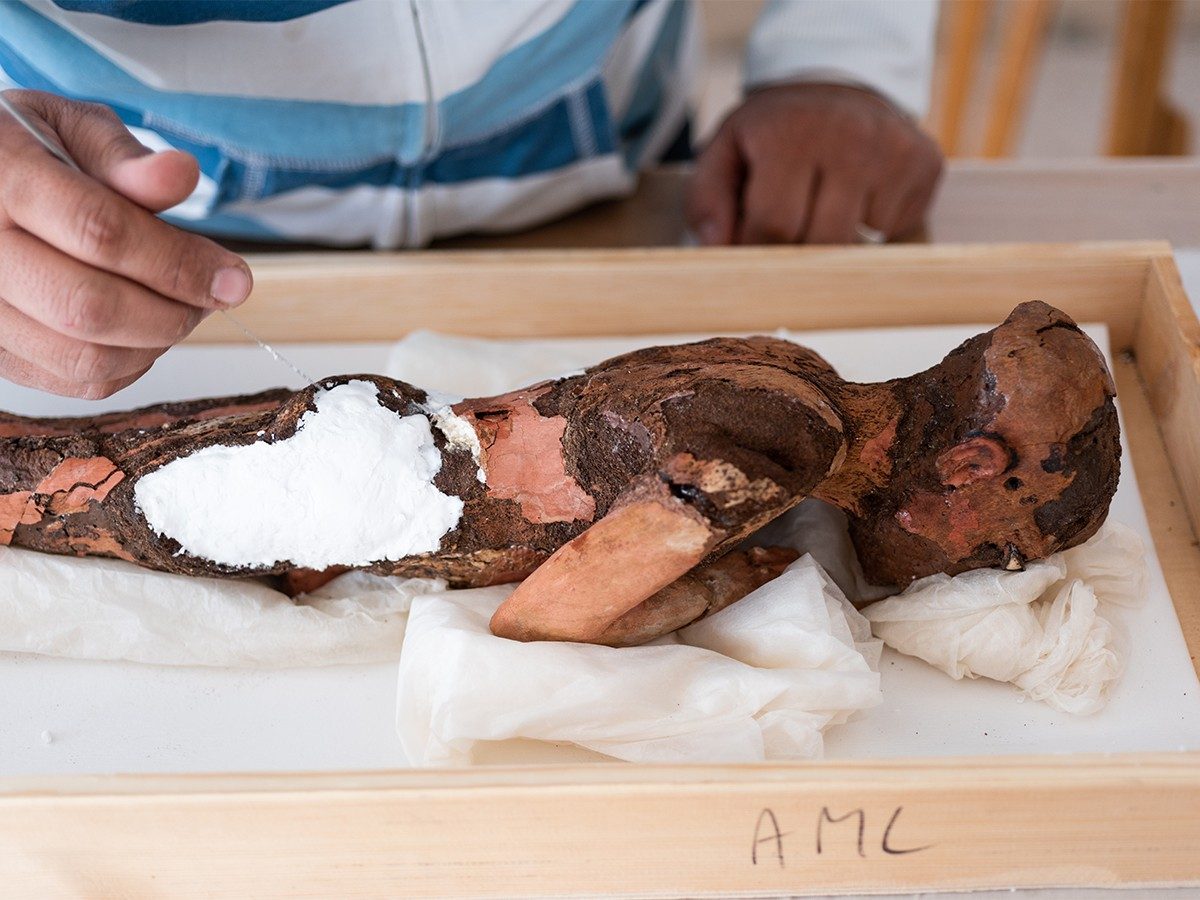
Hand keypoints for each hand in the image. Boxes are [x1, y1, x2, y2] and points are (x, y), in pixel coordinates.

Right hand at [0, 89, 251, 398]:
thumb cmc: (23, 149)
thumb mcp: (68, 127)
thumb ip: (124, 158)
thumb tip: (181, 175)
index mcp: (0, 178)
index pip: (100, 232)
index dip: (179, 262)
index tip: (234, 278)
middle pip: (90, 308)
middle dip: (173, 310)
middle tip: (211, 295)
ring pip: (84, 357)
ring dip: (155, 342)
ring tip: (178, 306)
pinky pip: (74, 380)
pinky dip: (129, 364)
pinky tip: (144, 328)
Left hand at [687, 83, 943, 245]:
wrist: (836, 86)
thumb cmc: (772, 134)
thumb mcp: (725, 152)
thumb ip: (707, 201)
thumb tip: (717, 248)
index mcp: (791, 134)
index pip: (775, 227)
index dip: (758, 250)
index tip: (751, 247)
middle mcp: (849, 138)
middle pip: (820, 242)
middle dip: (796, 251)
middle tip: (786, 233)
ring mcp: (894, 150)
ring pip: (858, 244)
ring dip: (832, 243)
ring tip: (818, 211)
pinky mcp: (925, 165)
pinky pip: (892, 231)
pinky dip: (869, 231)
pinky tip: (856, 200)